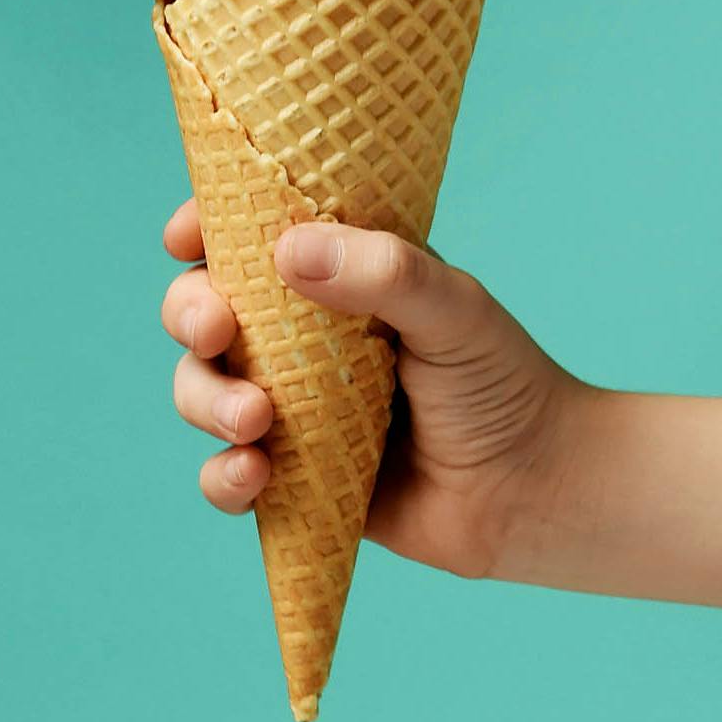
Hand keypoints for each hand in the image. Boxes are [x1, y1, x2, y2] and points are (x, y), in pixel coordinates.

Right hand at [158, 201, 581, 579]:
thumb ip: (385, 273)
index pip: (249, 238)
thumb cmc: (502, 384)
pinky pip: (225, 476)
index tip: (185, 236)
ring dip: (206, 401)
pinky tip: (255, 476)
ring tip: (256, 422)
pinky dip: (222, 476)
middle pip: (203, 310)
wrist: (535, 491)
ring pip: (200, 390)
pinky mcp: (293, 479)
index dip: (204, 230)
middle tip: (217, 331)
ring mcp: (291, 409)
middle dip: (191, 314)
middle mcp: (300, 339)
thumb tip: (288, 251)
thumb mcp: (455, 310)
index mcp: (336, 277)